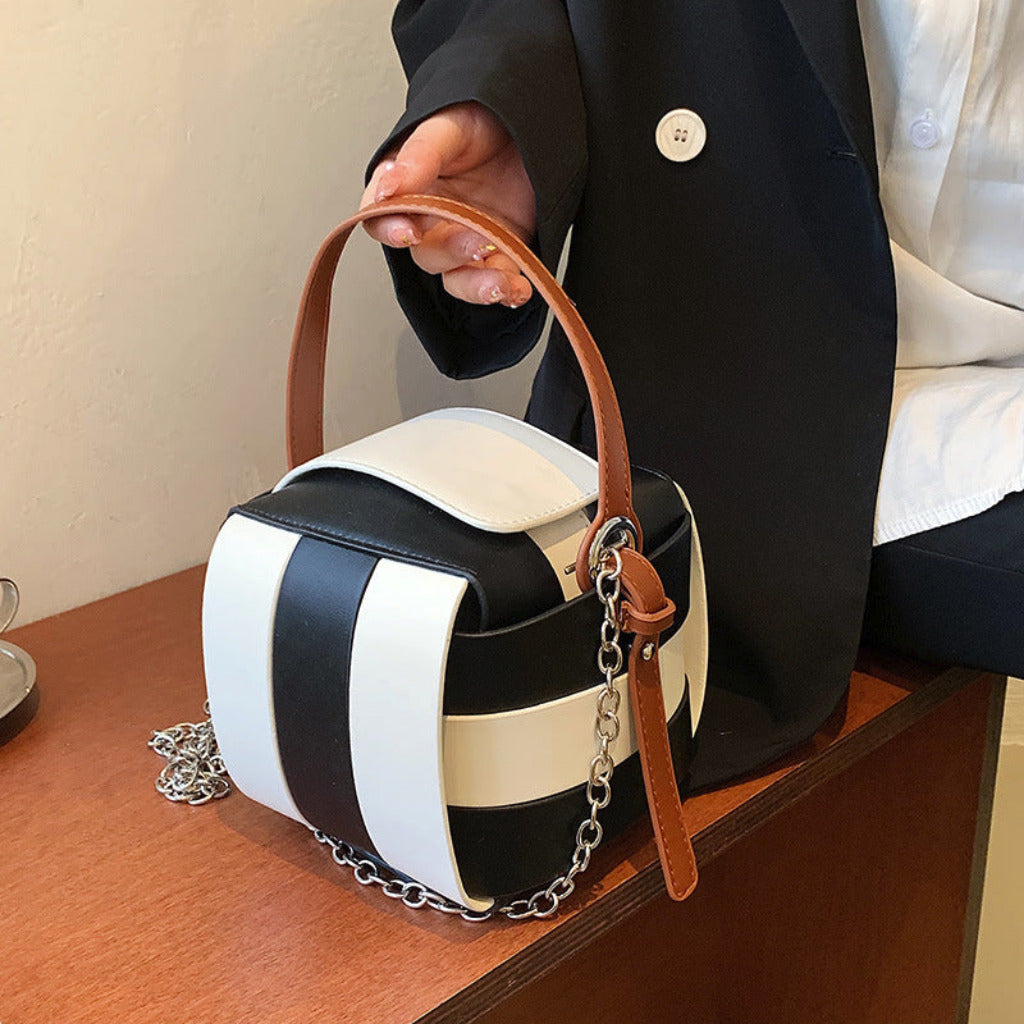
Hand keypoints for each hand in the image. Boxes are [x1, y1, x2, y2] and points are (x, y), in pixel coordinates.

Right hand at [361, 102, 535, 307]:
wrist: (537, 126)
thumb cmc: (487, 119)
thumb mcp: (450, 127)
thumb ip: (419, 156)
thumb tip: (386, 188)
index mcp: (407, 187)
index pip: (381, 217)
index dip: (389, 228)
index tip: (408, 231)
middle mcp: (432, 221)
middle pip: (425, 254)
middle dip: (449, 252)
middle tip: (474, 239)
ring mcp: (464, 241)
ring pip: (458, 278)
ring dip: (477, 285)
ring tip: (500, 281)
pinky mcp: (498, 254)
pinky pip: (496, 283)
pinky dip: (508, 291)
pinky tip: (518, 287)